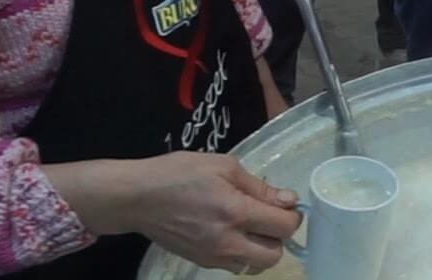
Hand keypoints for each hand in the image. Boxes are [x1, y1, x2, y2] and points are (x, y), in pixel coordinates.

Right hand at [47, 152, 302, 273]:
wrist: (137, 198)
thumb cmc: (179, 173)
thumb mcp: (223, 166)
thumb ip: (259, 187)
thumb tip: (289, 200)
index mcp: (235, 212)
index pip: (284, 227)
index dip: (293, 216)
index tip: (287, 204)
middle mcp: (227, 241)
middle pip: (274, 256)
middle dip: (279, 237)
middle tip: (270, 217)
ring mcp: (213, 256)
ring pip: (255, 266)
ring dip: (261, 248)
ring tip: (250, 226)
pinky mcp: (201, 263)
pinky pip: (234, 265)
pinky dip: (242, 253)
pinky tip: (231, 232)